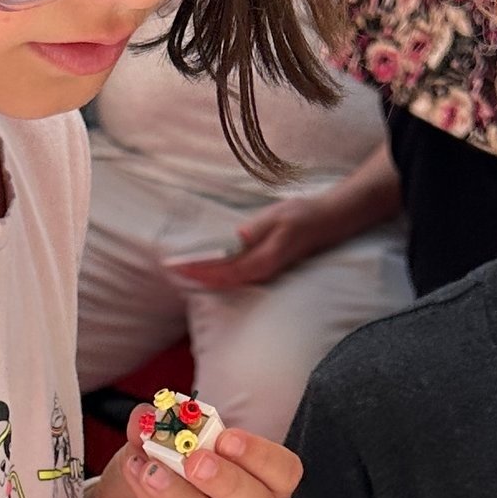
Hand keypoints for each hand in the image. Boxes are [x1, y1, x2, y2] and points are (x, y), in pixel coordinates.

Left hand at [76, 411, 298, 497]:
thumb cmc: (152, 487)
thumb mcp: (154, 448)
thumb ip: (158, 430)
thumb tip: (149, 415)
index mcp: (262, 492)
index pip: (284, 473)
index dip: (261, 455)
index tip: (226, 437)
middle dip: (228, 480)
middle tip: (194, 458)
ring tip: (153, 471)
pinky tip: (141, 483)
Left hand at [167, 199, 325, 289]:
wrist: (327, 221)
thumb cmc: (303, 216)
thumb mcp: (279, 217)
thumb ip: (257, 229)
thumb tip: (237, 238)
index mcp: (262, 261)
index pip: (222, 270)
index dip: (198, 268)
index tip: (176, 265)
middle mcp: (261, 272)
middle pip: (221, 280)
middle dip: (195, 275)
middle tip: (170, 269)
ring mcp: (263, 273)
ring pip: (227, 281)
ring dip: (204, 277)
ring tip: (182, 271)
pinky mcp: (264, 268)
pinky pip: (235, 276)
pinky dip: (217, 274)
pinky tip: (206, 270)